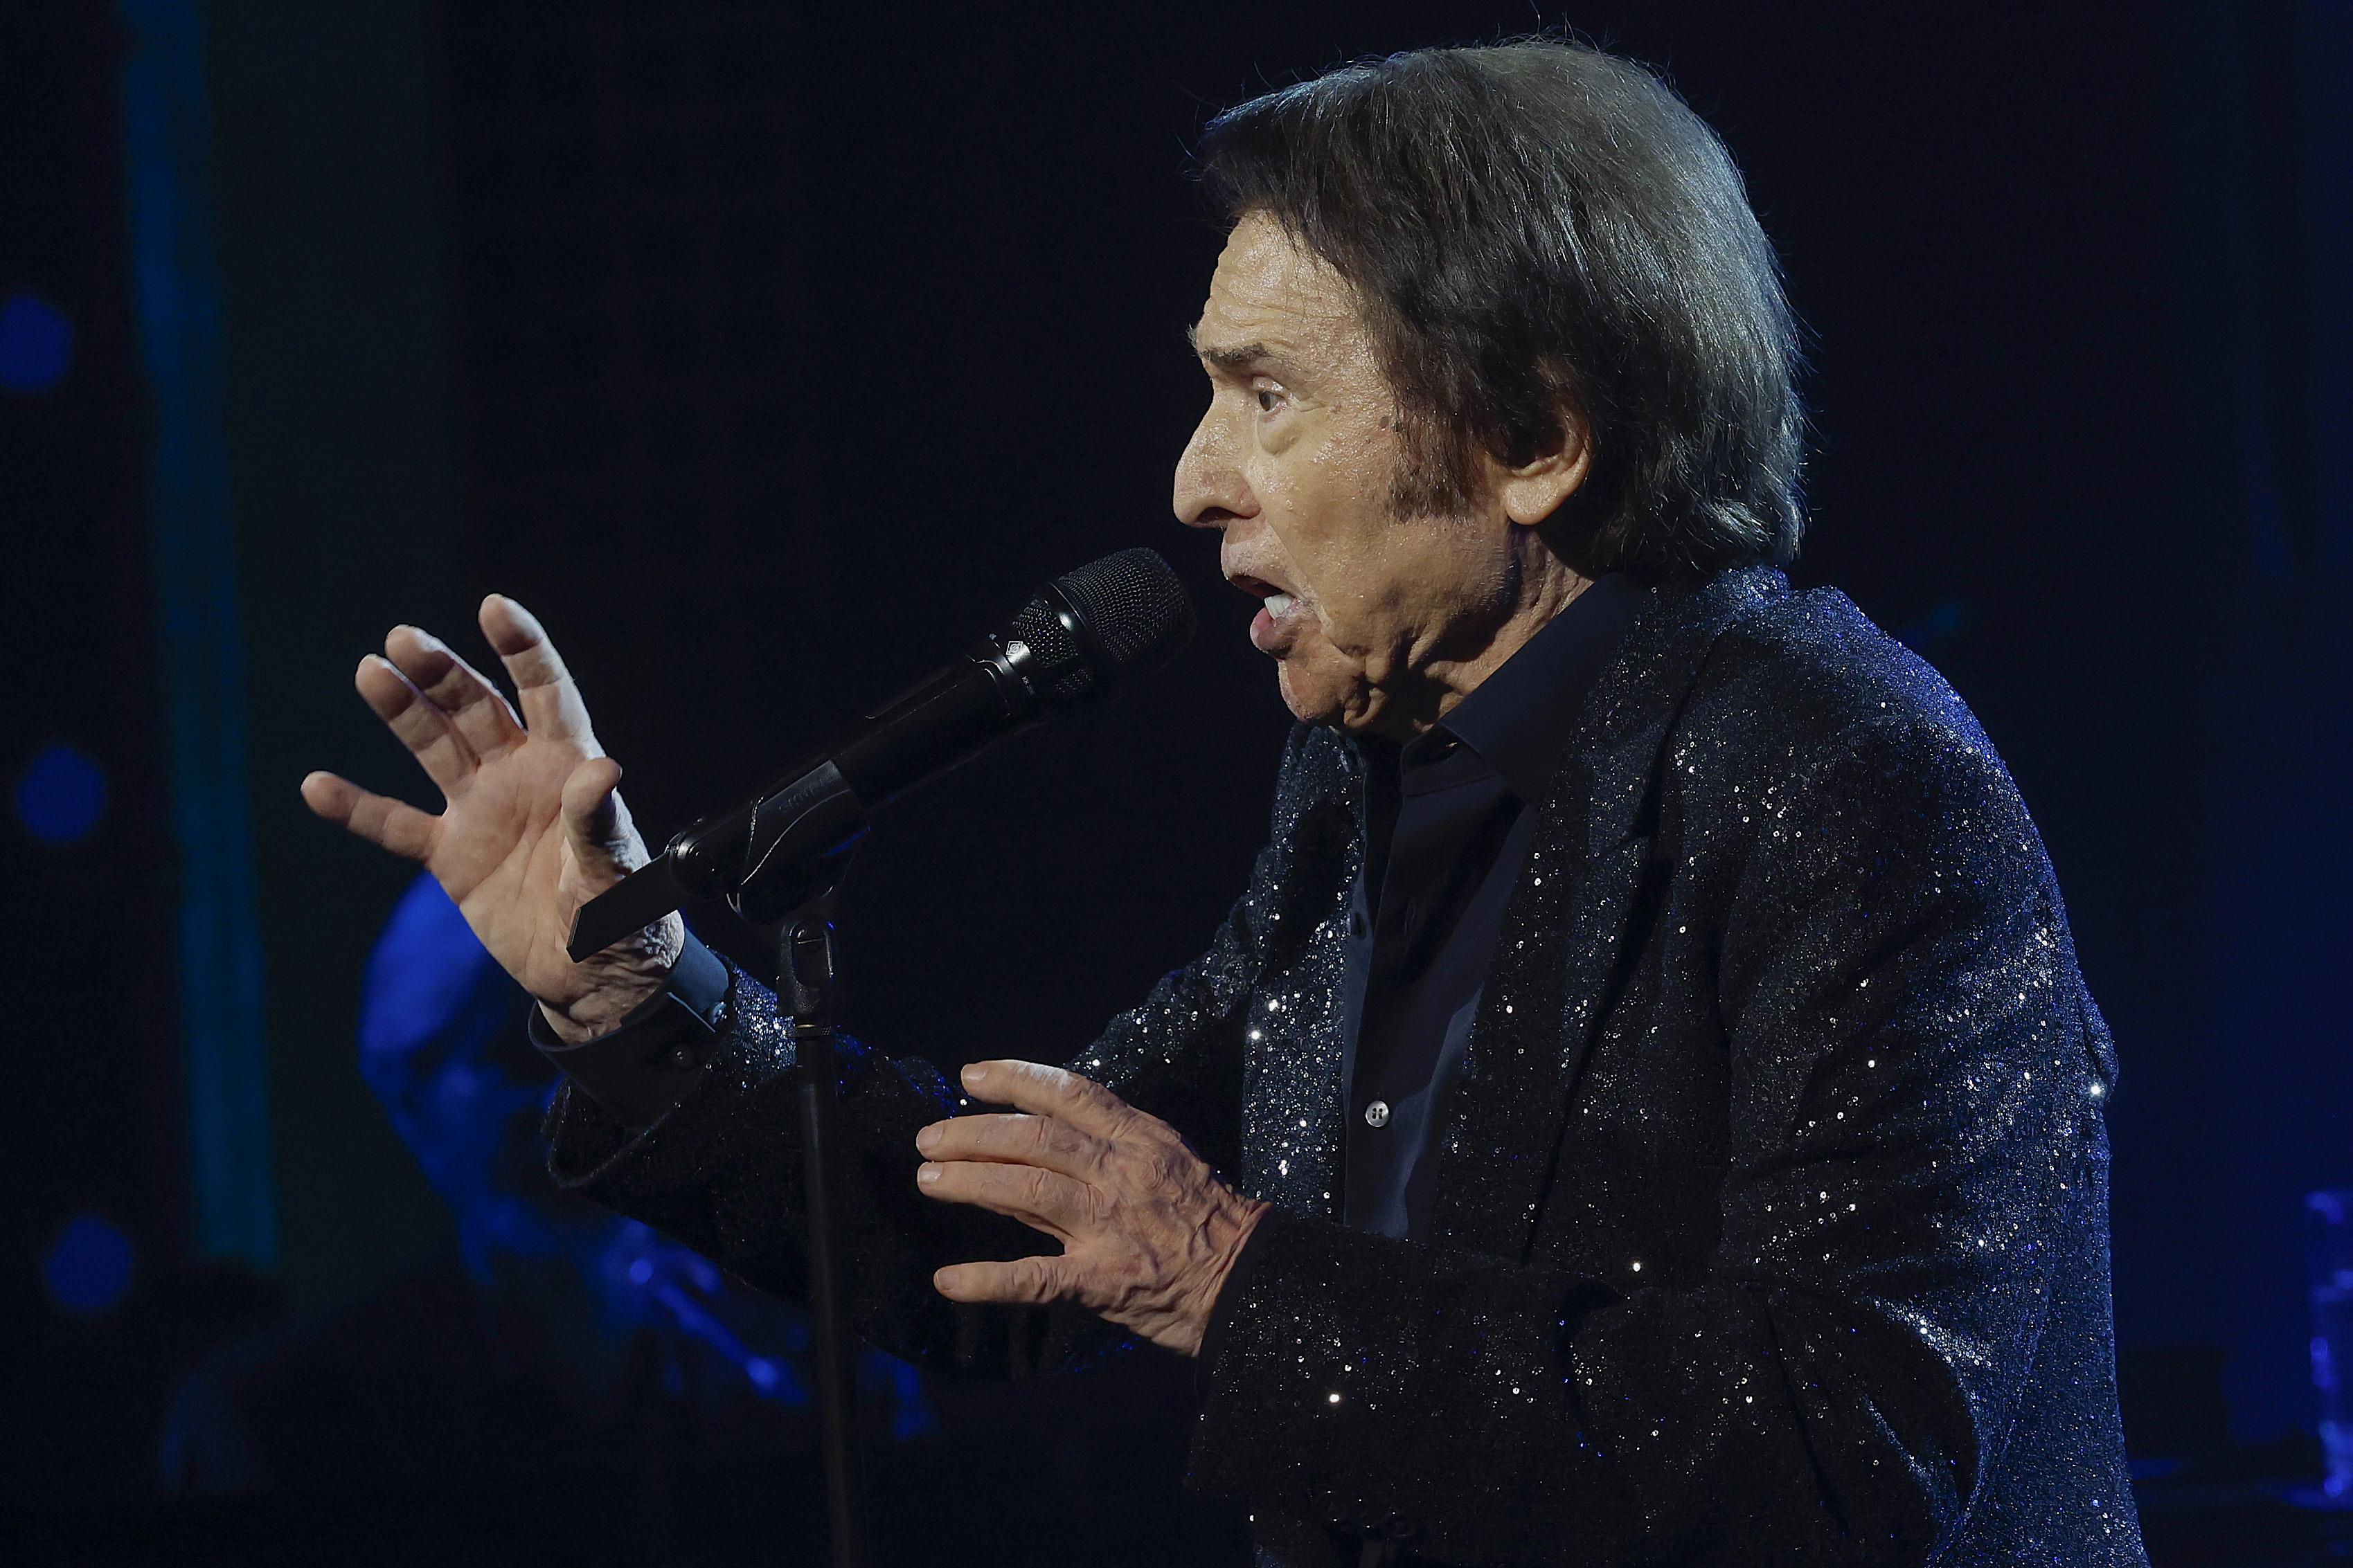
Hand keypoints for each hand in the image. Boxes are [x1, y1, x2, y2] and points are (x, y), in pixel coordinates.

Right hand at [300, 596, 682, 1041]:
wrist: (595, 975)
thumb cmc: (624, 916)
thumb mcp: (616, 870)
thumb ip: (601, 823)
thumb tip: (602, 774)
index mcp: (568, 766)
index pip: (545, 692)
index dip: (522, 648)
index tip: (494, 607)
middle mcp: (520, 777)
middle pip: (475, 709)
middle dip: (442, 673)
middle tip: (404, 640)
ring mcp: (481, 812)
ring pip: (433, 748)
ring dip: (403, 712)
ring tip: (370, 671)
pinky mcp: (451, 857)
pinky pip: (395, 826)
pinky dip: (357, 809)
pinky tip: (317, 786)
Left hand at [914, 1060, 1267, 1355]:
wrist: (1247, 1282)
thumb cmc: (1204, 1218)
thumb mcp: (1164, 1160)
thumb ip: (1105, 1147)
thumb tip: (1029, 1135)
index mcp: (1139, 1139)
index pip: (1070, 1093)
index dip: (1015, 1078)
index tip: (970, 1077)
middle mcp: (1122, 1174)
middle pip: (1035, 1138)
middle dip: (974, 1134)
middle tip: (929, 1139)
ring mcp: (1111, 1226)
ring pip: (1027, 1191)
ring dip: (968, 1182)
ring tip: (929, 1180)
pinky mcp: (1104, 1280)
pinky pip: (1036, 1278)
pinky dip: (987, 1280)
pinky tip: (948, 1280)